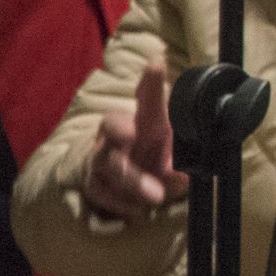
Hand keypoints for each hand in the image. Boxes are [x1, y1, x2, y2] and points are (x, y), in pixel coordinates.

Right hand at [81, 65, 191, 223]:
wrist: (132, 191)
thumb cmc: (160, 163)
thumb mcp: (179, 160)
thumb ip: (182, 162)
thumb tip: (180, 171)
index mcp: (146, 122)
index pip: (149, 99)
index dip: (151, 83)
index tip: (157, 64)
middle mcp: (120, 133)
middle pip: (112, 123)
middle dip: (120, 129)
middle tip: (132, 135)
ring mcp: (102, 156)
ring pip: (107, 162)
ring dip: (132, 179)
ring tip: (156, 196)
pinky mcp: (93, 182)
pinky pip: (101, 190)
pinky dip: (121, 203)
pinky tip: (138, 211)